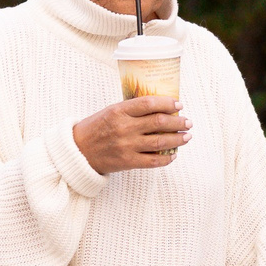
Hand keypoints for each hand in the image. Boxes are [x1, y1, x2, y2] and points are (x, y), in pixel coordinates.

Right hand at [71, 97, 191, 174]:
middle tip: (188, 122)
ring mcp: (126, 146)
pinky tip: (174, 155)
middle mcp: (124, 128)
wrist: (77, 152)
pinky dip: (167, 158)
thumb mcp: (110, 112)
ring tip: (186, 136)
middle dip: (178, 122)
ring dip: (177, 139)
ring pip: (160, 141)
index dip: (168, 103)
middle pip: (159, 122)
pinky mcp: (127, 162)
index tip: (178, 105)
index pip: (149, 103)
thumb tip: (160, 108)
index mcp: (119, 111)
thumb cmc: (95, 129)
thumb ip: (131, 110)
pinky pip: (153, 161)